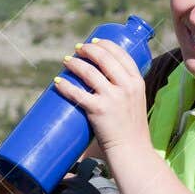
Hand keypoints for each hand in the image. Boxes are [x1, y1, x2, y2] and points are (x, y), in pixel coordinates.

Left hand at [53, 37, 149, 155]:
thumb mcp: (135, 103)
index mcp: (137, 81)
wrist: (132, 151)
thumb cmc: (131, 129)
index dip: (105, 44)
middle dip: (87, 49)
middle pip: (104, 58)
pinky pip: (77, 93)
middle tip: (77, 49)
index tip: (93, 42)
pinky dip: (65, 86)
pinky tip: (57, 81)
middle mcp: (127, 86)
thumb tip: (103, 82)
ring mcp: (113, 98)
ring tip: (66, 61)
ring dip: (75, 63)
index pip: (121, 54)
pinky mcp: (99, 110)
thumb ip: (123, 91)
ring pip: (89, 72)